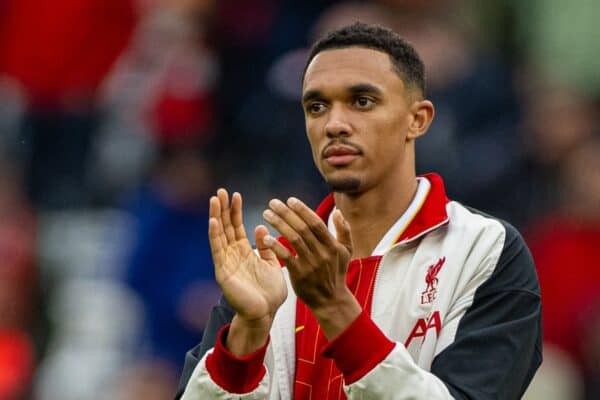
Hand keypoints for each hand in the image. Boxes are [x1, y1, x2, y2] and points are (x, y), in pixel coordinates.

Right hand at [208, 189, 287, 352]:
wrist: (266, 314)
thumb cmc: (269, 293)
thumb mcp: (272, 265)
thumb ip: (266, 247)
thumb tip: (261, 228)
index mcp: (244, 252)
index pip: (237, 227)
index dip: (235, 211)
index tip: (236, 194)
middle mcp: (232, 255)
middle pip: (225, 227)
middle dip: (223, 209)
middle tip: (220, 191)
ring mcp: (226, 262)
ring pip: (219, 235)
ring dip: (216, 217)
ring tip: (214, 199)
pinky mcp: (223, 272)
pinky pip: (217, 251)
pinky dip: (215, 235)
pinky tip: (213, 221)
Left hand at [261, 197, 360, 338]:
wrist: (331, 300)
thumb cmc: (336, 273)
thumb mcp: (346, 252)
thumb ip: (344, 231)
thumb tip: (337, 212)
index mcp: (333, 245)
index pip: (316, 222)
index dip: (302, 210)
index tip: (290, 200)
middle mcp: (322, 253)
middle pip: (302, 228)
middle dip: (286, 213)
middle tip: (273, 203)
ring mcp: (311, 264)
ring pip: (293, 239)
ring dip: (279, 224)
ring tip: (266, 214)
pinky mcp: (299, 275)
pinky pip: (286, 257)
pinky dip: (276, 246)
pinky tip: (266, 238)